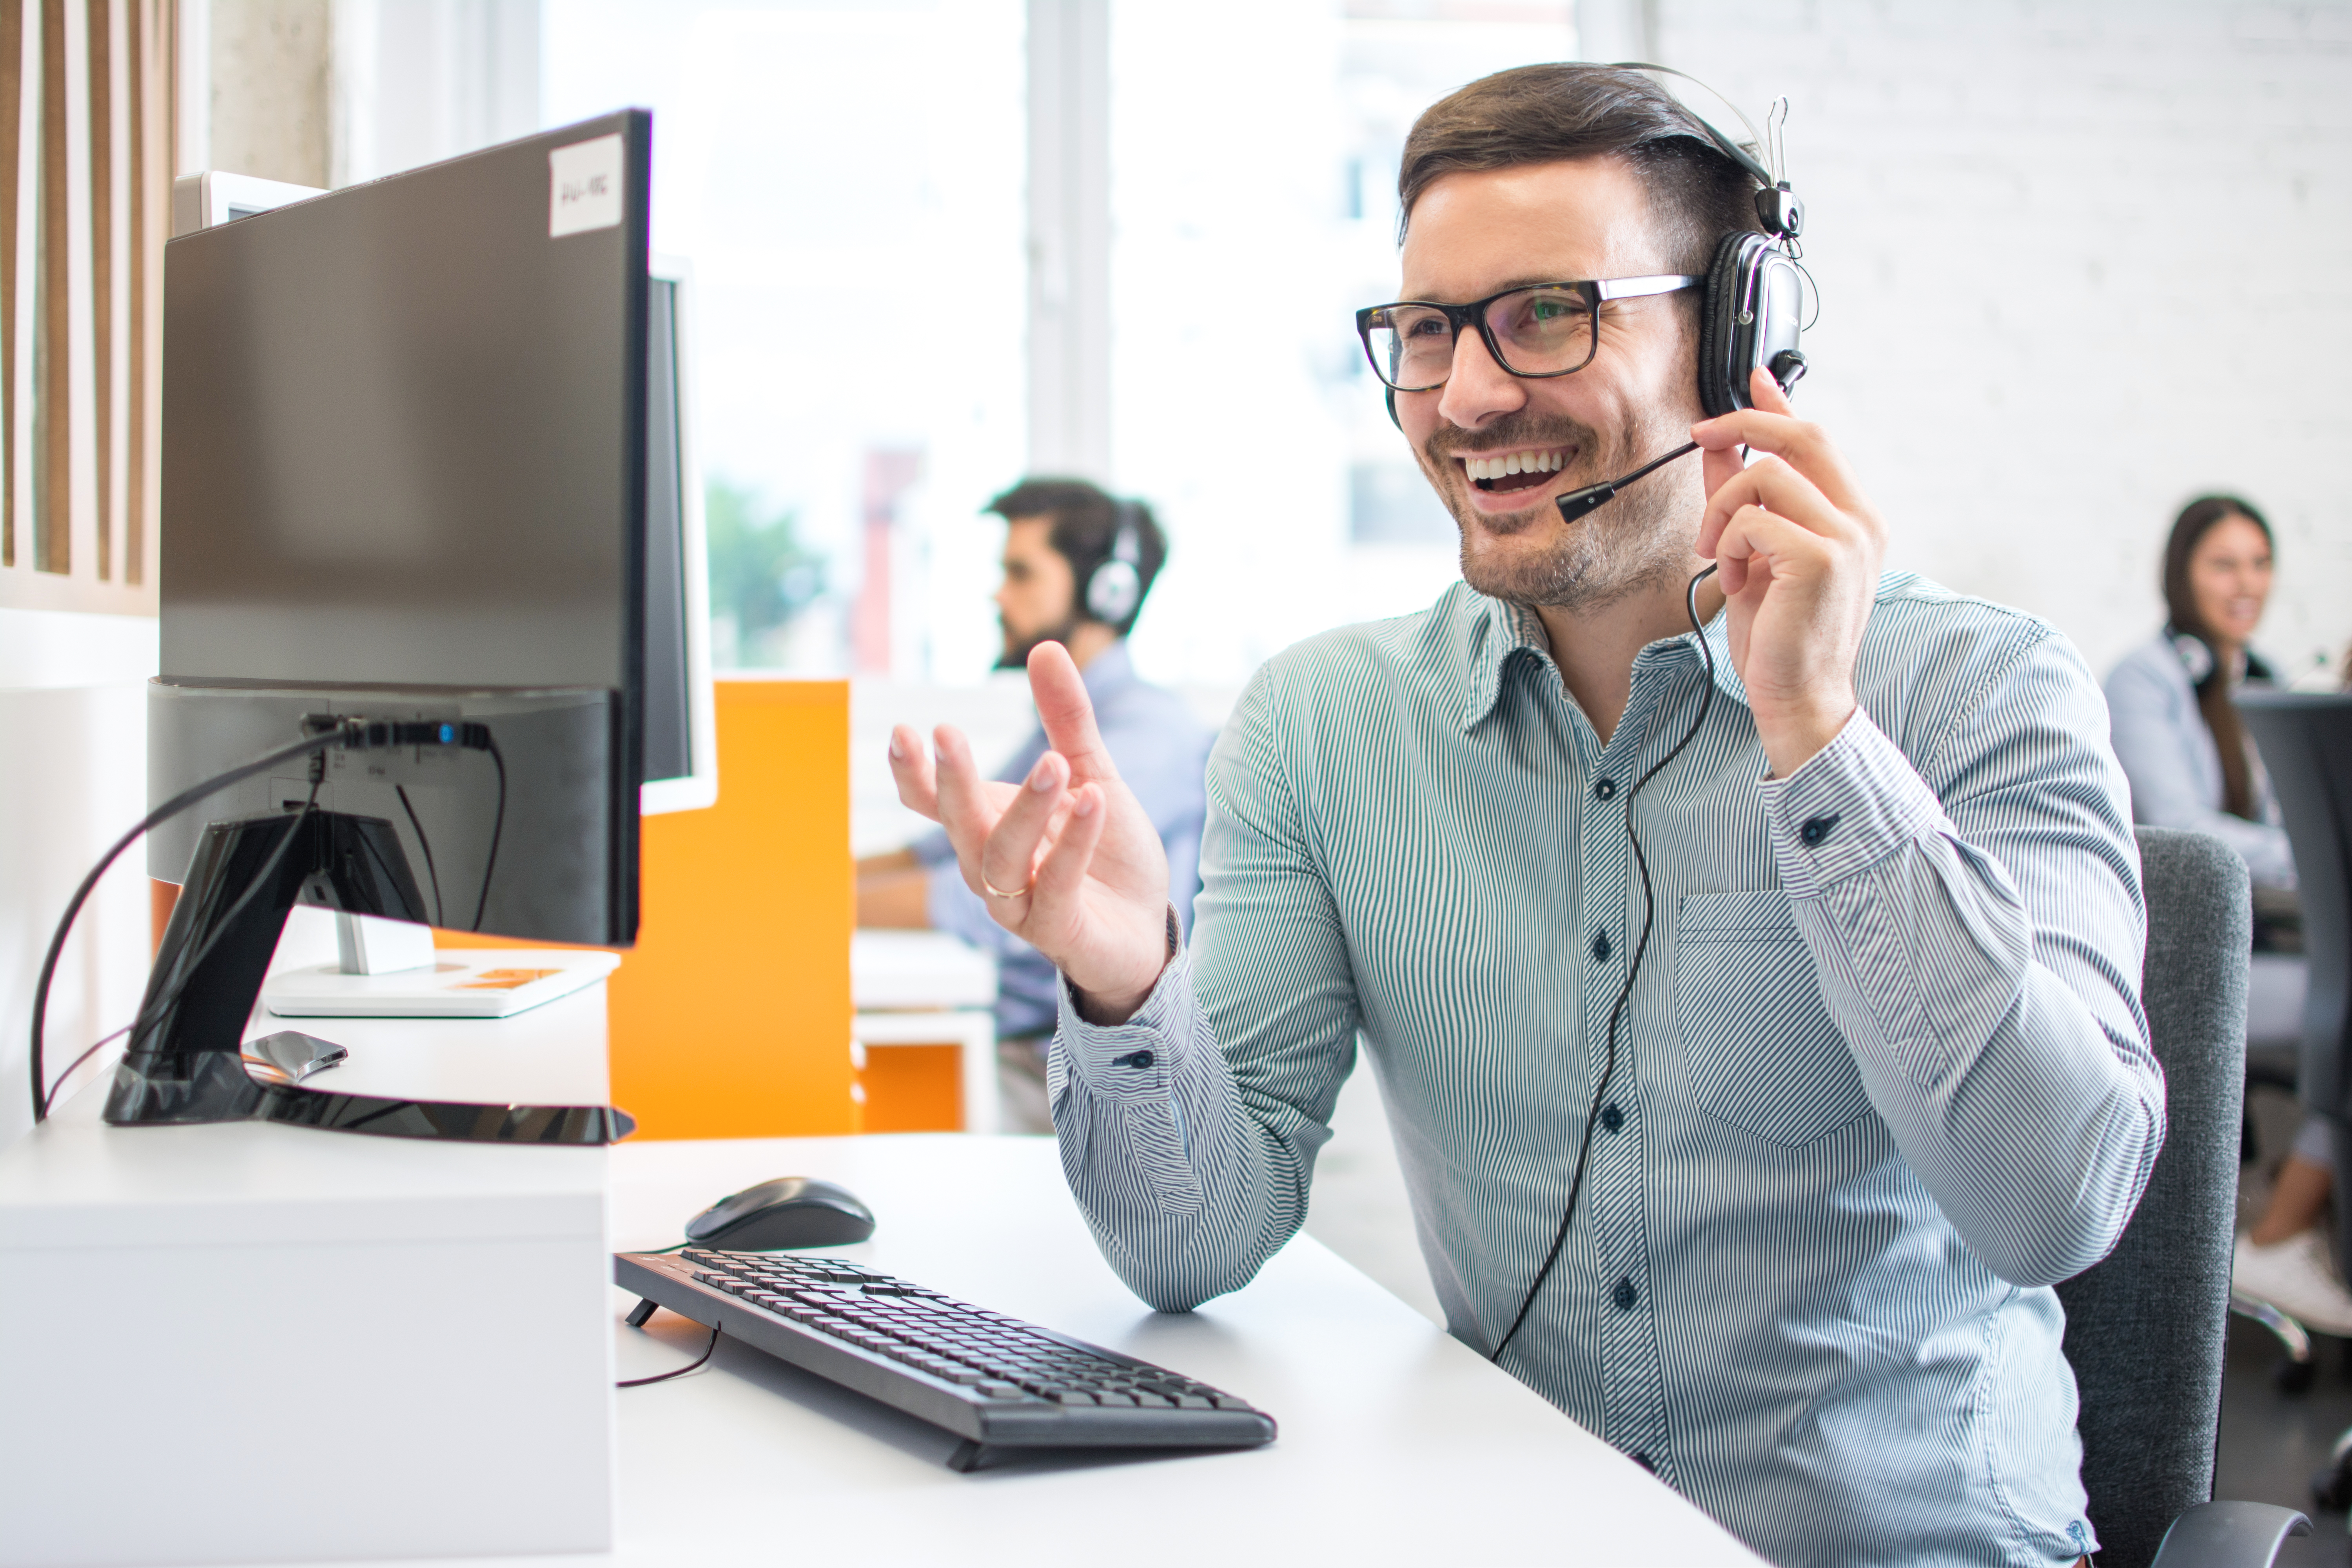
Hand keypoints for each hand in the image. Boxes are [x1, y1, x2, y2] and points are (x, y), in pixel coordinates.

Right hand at [887, 642, 1173, 1022]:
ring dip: (1023, 808)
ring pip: (999, 858)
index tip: (904, 732)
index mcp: (989, 827)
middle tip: (946, 732)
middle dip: (951, 781)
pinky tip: (1091, 802)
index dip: (913, 773)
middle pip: (958, 825)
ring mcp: (1020, 905)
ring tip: (1055, 764)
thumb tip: (1045, 647)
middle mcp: (991, 867)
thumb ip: (1068, 719)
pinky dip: (1071, 844)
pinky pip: (1055, 887)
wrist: (1146, 929)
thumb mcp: (1091, 774)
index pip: (934, 803)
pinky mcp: (1058, 931)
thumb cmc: (1108, 855)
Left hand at [1692, 367, 1888, 776]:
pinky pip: (1753, 520)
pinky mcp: (1821, 558)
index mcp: (1854, 519)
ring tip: (1719, 557)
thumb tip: (1718, 449)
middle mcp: (1861, 521)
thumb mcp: (1754, 558)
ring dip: (1723, 512)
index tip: (1753, 379)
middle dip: (1743, 425)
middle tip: (1702, 437)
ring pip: (1765, 477)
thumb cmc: (1781, 638)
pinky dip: (1727, 545)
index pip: (1818, 441)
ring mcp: (1848, 537)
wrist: (1800, 699)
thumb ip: (1743, 502)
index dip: (1780, 406)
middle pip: (1802, 437)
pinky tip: (1733, 581)